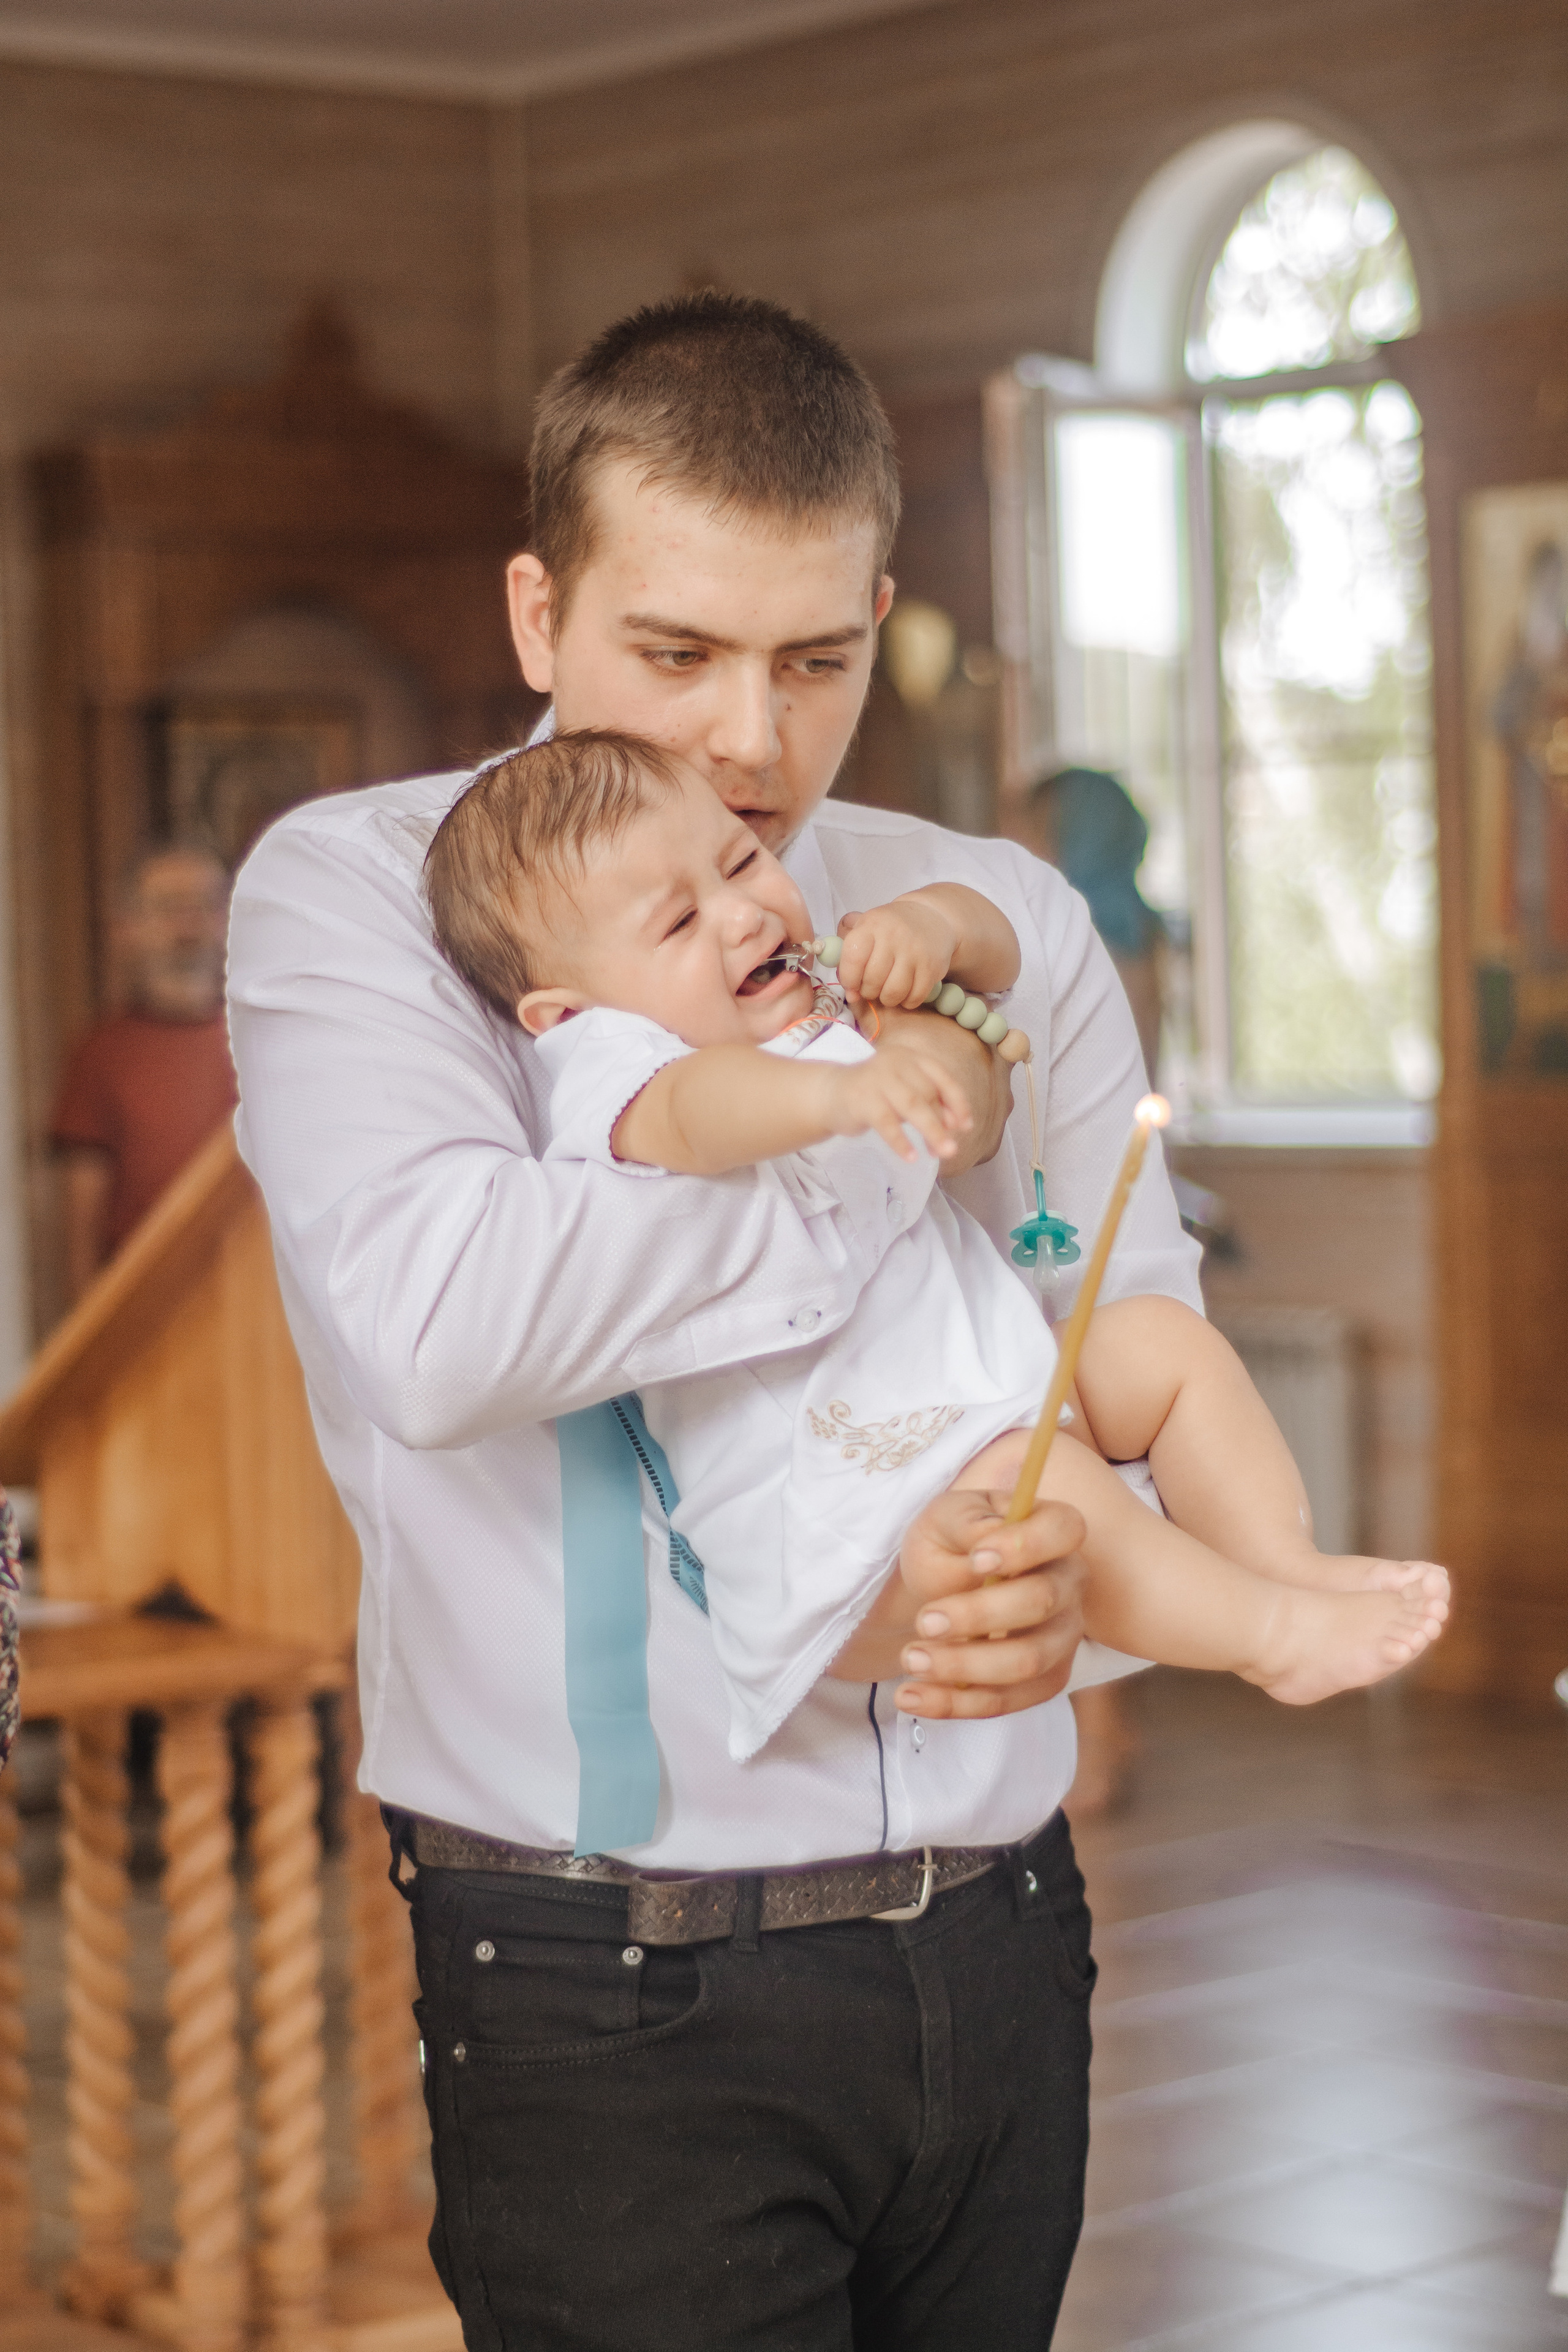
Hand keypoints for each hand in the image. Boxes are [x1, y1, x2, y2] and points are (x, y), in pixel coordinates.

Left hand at [828, 1485, 1086, 1715]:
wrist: (943, 1580)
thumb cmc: (953, 1542)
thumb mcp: (948, 1517)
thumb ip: (967, 1524)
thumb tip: (984, 1544)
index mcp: (1055, 1532)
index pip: (1063, 1531)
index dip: (1027, 1546)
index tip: (977, 1559)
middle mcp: (1069, 1584)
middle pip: (1042, 1602)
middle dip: (979, 1615)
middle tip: (925, 1621)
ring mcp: (1062, 1637)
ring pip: (1028, 1662)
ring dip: (965, 1666)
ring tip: (912, 1658)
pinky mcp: (1043, 1680)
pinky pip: (1009, 1700)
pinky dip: (957, 1703)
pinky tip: (911, 1696)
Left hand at [836, 897, 957, 1009]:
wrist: (930, 917)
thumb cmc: (890, 928)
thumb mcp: (865, 929)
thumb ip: (849, 958)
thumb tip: (851, 995)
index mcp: (872, 925)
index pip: (853, 959)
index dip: (849, 979)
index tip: (852, 984)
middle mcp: (894, 936)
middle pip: (873, 980)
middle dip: (868, 991)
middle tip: (872, 987)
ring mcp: (915, 952)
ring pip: (893, 993)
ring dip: (887, 999)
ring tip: (887, 991)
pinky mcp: (932, 967)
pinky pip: (914, 997)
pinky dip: (907, 1001)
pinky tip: (905, 992)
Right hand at [874, 1006, 1012, 1170]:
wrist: (831, 1094)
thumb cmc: (875, 1096)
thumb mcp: (906, 1096)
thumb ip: (930, 1104)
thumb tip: (956, 1125)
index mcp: (911, 1057)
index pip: (942, 1077)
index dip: (957, 1102)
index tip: (966, 1126)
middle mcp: (896, 1061)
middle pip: (928, 1093)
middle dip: (942, 1123)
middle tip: (951, 1150)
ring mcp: (877, 1077)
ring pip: (912, 1105)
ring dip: (931, 1131)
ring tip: (941, 1154)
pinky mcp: (861, 1097)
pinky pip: (886, 1122)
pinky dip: (900, 1141)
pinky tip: (911, 1157)